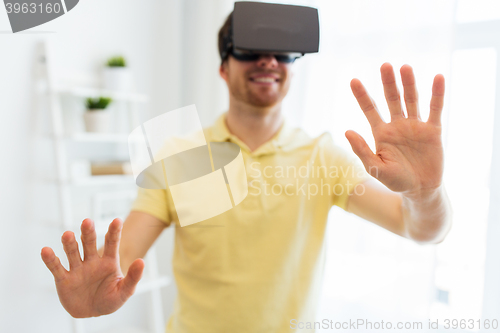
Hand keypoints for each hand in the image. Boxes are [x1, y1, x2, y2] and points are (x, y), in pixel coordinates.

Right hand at [41, 218, 144, 317]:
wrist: (92, 313)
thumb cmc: (111, 299)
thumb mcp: (124, 291)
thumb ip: (133, 277)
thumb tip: (141, 261)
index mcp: (108, 261)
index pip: (112, 243)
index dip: (114, 232)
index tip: (117, 220)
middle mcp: (92, 261)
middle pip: (89, 243)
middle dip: (88, 233)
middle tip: (87, 221)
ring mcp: (77, 269)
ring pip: (73, 252)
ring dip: (70, 244)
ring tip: (67, 235)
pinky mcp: (64, 279)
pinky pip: (56, 267)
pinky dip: (50, 259)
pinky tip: (46, 250)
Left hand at [346, 63, 444, 194]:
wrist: (420, 190)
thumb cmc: (395, 180)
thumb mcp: (375, 168)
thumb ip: (362, 150)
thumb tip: (347, 131)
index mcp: (381, 133)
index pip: (370, 109)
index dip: (362, 95)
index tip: (353, 80)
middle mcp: (397, 125)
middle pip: (391, 99)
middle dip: (388, 83)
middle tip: (385, 65)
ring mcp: (415, 126)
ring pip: (411, 100)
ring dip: (409, 84)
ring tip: (405, 67)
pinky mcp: (432, 131)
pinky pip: (435, 109)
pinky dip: (437, 94)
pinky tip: (437, 78)